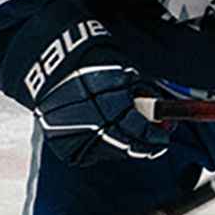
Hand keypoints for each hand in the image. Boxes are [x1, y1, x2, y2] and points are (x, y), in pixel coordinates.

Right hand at [9, 16, 169, 167]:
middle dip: (141, 145)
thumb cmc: (92, 62)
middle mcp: (89, 121)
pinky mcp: (60, 142)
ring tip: (130, 138)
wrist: (50, 61)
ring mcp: (72, 134)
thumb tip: (164, 119)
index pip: (137, 128)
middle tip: (152, 145)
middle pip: (123, 145)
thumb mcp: (122, 73)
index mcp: (106, 101)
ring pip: (107, 152)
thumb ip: (141, 98)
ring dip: (122, 147)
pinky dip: (101, 148)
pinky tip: (107, 138)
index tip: (164, 137)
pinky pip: (88, 153)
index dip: (153, 136)